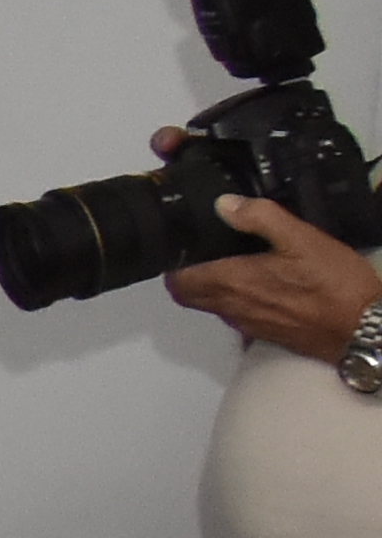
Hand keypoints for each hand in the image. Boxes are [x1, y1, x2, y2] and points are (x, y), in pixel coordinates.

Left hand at [171, 189, 378, 360]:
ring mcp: (247, 323)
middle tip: (202, 251)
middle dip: (186, 274)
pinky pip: (235, 314)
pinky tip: (257, 282)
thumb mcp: (302, 239)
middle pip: (187, 295)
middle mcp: (233, 307)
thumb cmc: (335, 286)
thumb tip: (225, 204)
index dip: (174, 262)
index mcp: (234, 282)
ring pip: (210, 305)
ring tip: (227, 261)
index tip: (184, 244)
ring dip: (209, 286)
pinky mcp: (264, 332)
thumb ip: (261, 219)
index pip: (179, 279)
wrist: (364, 329)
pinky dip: (234, 299)